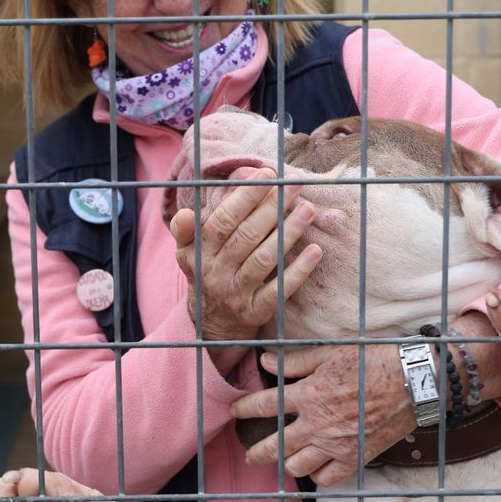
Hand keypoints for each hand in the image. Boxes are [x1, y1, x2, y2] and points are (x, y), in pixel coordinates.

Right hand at [169, 168, 322, 368]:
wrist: (212, 326)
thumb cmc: (207, 274)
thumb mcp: (188, 253)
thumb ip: (185, 230)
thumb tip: (185, 214)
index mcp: (200, 252)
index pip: (223, 220)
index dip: (245, 197)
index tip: (268, 175)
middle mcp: (215, 273)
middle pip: (246, 236)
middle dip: (273, 208)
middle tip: (296, 185)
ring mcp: (236, 294)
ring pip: (264, 259)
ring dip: (288, 233)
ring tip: (308, 210)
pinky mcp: (255, 312)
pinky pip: (278, 290)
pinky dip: (298, 271)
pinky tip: (315, 252)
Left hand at [230, 344, 414, 486]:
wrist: (413, 380)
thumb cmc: (372, 360)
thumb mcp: (330, 352)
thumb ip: (295, 361)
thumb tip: (264, 360)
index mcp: (309, 394)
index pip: (265, 405)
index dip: (244, 408)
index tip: (235, 411)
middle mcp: (318, 424)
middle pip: (275, 446)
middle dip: (257, 452)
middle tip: (250, 454)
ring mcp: (336, 444)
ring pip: (297, 466)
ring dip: (286, 464)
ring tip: (283, 460)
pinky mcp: (356, 457)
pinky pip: (327, 478)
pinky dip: (316, 475)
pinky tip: (314, 467)